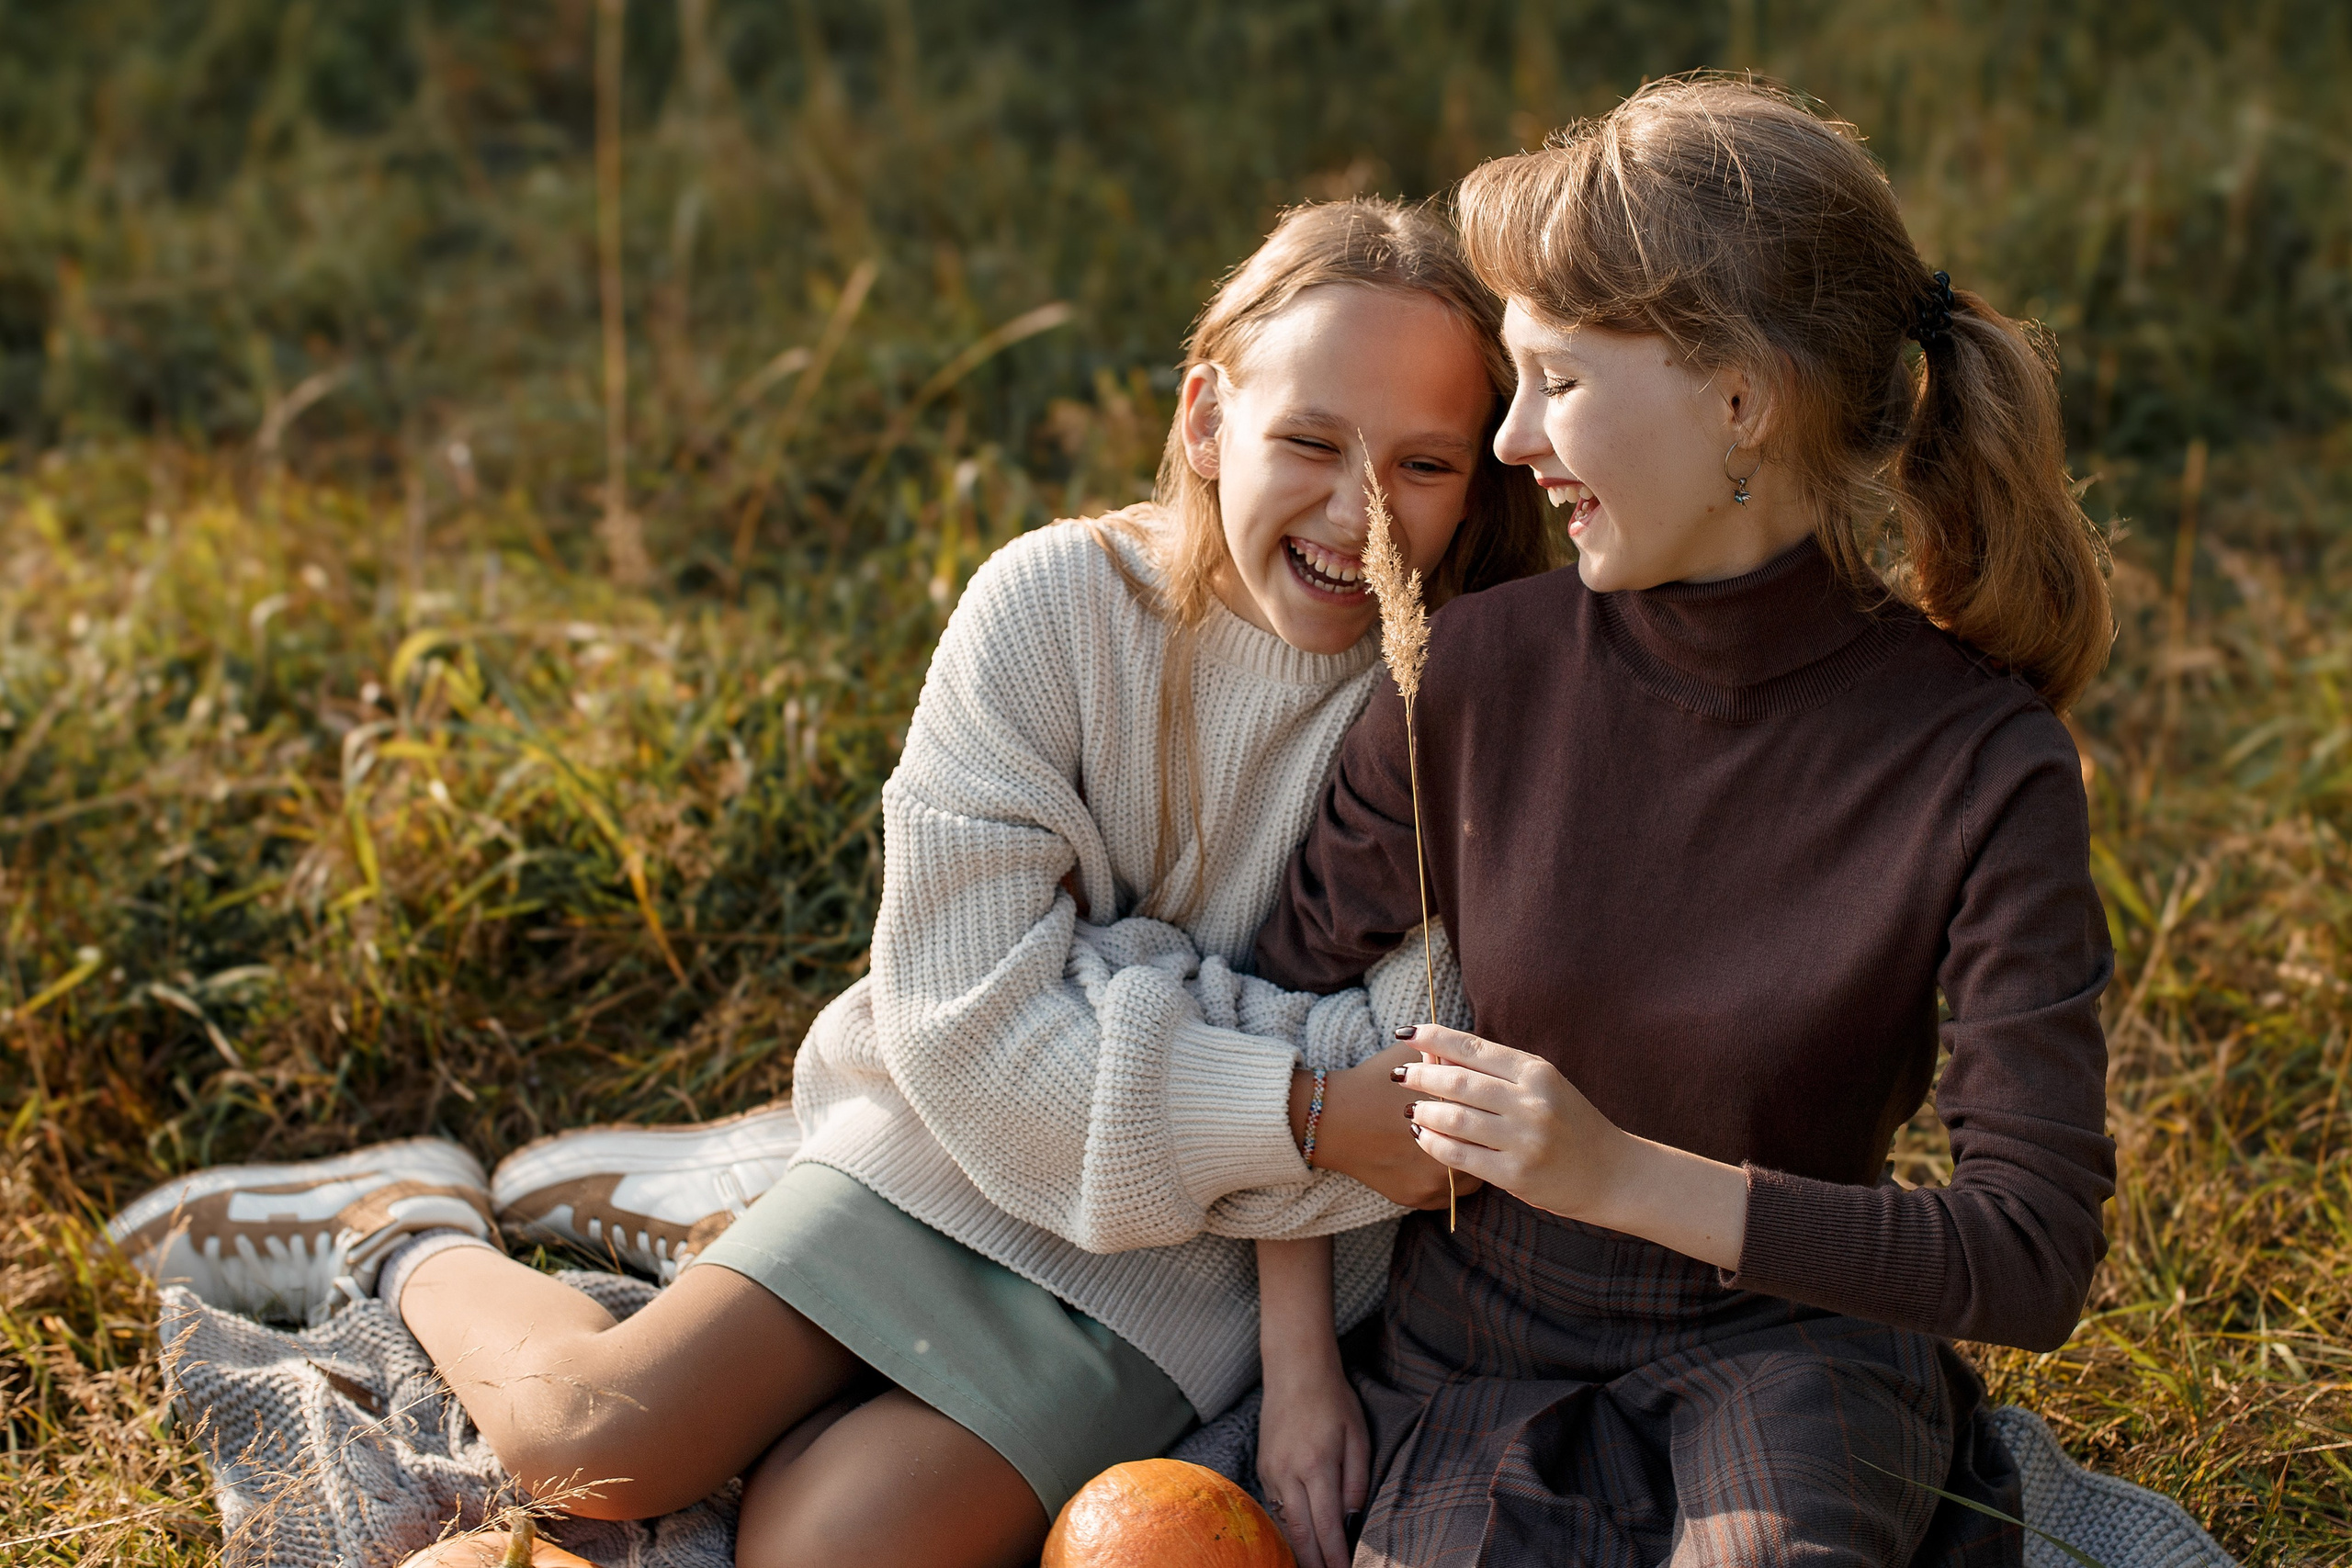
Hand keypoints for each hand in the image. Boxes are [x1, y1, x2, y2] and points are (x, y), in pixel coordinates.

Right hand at [1255, 1345, 1368, 1567]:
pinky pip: (1277, 1506)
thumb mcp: (1358, 1436)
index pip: (1326, 1526)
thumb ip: (1358, 1480)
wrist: (1295, 1370)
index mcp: (1317, 1465)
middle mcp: (1289, 1473)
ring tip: (1316, 1564)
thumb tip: (1353, 1519)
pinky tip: (1301, 1537)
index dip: (1335, 1556)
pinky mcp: (1263, 1468)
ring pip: (1285, 1523)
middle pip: (1301, 1533)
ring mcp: (1271, 1471)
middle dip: (1315, 1562)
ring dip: (1300, 1549)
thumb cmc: (1333, 1400)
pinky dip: (1289, 1526)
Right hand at [1291, 1039, 1482, 1209]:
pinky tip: (1435, 1160)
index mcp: (1450, 1119)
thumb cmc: (1371, 1083)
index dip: (1488, 1111)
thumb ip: (1446, 1056)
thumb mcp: (1409, 1059)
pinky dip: (1444, 1179)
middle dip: (1483, 1139)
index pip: (1489, 1120)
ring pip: (1468, 1177)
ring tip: (1457, 1143)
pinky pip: (1446, 1194)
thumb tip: (1474, 1054)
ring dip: (1467, 1162)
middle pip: (1484, 1152)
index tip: (1484, 1105)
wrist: (1327, 1118)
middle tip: (1477, 1125)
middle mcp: (1444, 1157)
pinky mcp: (1415, 1198)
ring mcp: (1430, 1183)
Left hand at [1396, 1025, 1748, 1269]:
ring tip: (1411, 1109)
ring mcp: (1523, 1140)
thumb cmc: (1573, 1125)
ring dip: (1425, 1112)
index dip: (1435, 1038)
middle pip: (1458, 1082)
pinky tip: (1423, 1136)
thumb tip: (1441, 1055)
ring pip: (1455, 1118)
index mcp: (1537, 1072)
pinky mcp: (1516, 1175)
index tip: (1407, 1033)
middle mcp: (1530, 1102)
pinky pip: (1461, 1156)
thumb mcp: (1546, 1086)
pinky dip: (1435, 1144)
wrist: (1615, 1174)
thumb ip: (1501, 1073)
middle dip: (1421, 1076)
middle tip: (1400, 1076)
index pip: (1474, 1048)